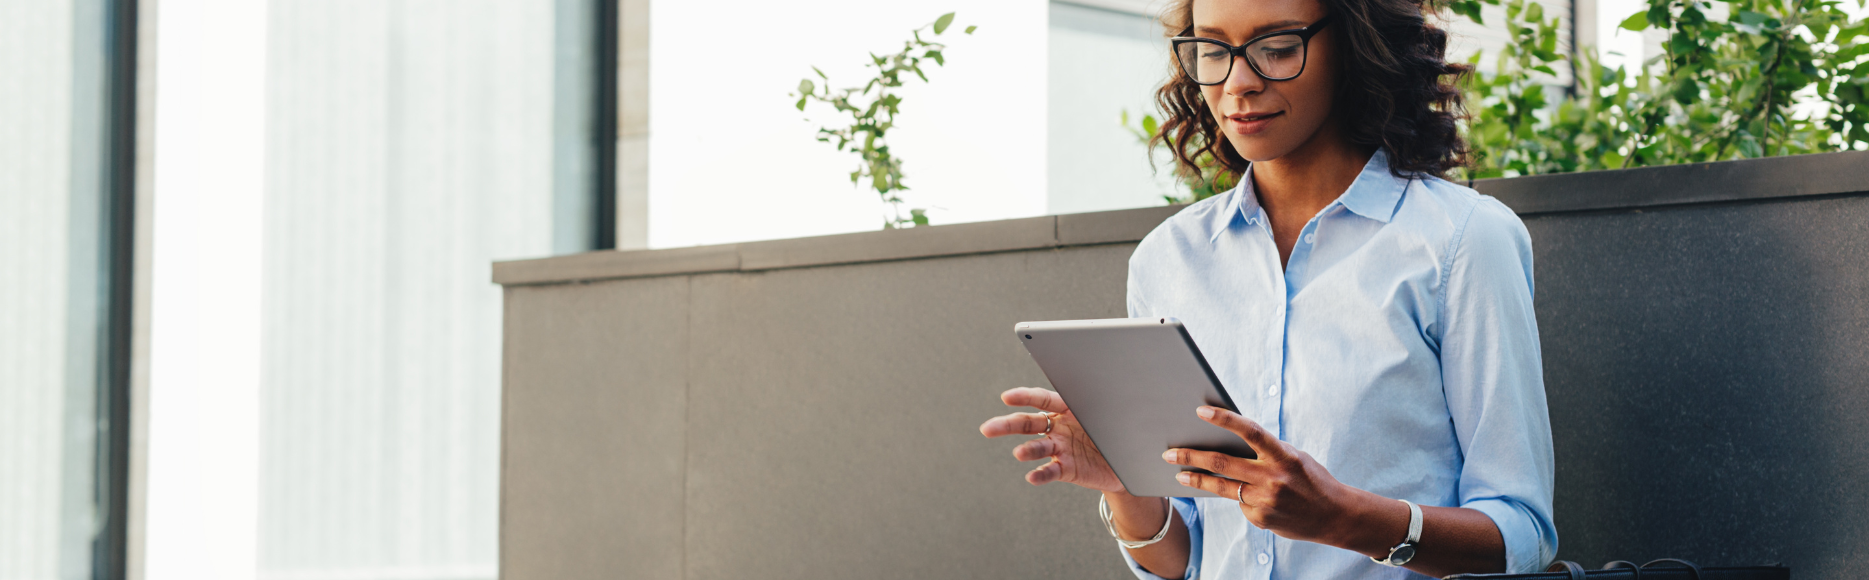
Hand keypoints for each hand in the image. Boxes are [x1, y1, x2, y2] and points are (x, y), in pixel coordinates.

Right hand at [979, 387, 1123, 492]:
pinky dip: (1040, 474)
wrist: (1127, 462)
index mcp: (1067, 407)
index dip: (1024, 397)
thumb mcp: (1116, 412)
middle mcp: (1058, 427)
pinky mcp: (1066, 469)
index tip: (1007, 397)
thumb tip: (1114, 390)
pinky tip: (1032, 476)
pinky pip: (1050, 471)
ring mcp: (1060, 448)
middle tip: (988, 429)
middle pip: (1028, 423)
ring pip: (1037, 448)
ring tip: (1020, 453)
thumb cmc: (1118, 431)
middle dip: (1007, 425)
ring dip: (1028, 450)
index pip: (1042, 399)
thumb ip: (1108, 403)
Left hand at [1163, 406, 1372, 546]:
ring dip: (1197, 480)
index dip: (1225, 420)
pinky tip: (1244, 495)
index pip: (1251, 432)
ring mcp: (1266, 501)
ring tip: (1179, 474)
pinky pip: (1240, 503)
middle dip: (1192, 456)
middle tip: (1169, 452)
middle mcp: (1273, 478)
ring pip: (1222, 488)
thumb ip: (1266, 451)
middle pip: (1224, 464)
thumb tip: (1229, 441)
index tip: (1201, 411)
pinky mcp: (1261, 519)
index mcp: (1284, 456)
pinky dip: (1238, 496)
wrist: (1335, 516)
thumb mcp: (1294, 457)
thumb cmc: (1311, 479)